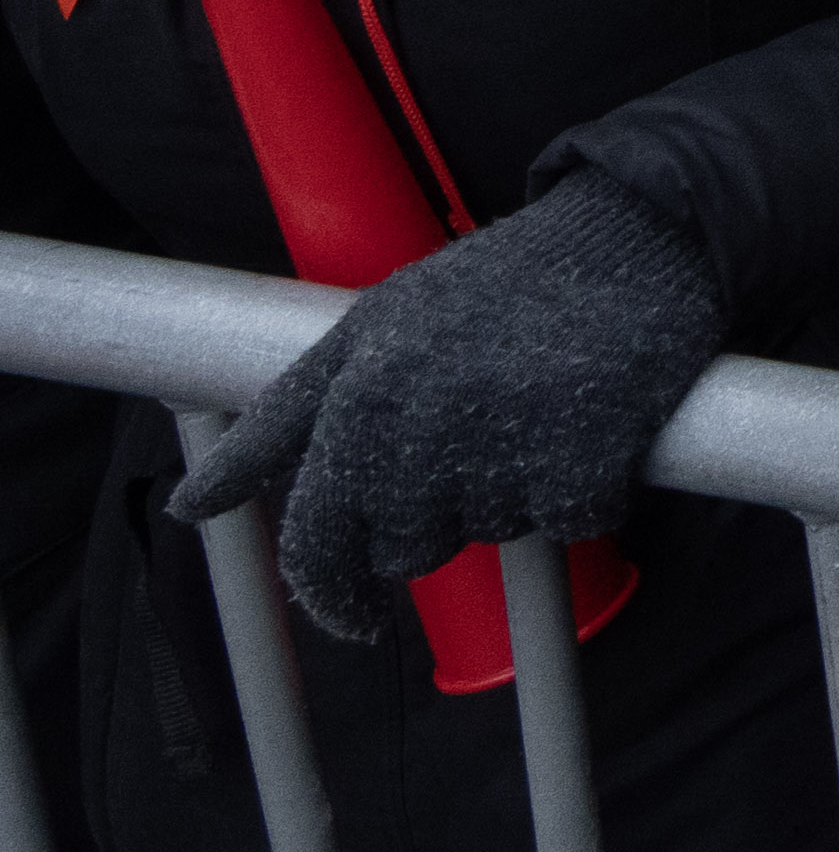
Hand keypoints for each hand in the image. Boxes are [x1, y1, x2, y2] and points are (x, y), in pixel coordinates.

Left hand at [172, 177, 725, 646]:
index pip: (317, 543)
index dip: (331, 595)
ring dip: (516, 496)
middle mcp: (423, 430)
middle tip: (480, 441)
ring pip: (494, 535)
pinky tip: (591, 427)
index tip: (357, 619)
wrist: (633, 232)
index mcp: (359, 401)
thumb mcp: (367, 333)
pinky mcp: (587, 456)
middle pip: (409, 551)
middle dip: (441, 518)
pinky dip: (587, 491)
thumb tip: (192, 505)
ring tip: (536, 413)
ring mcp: (505, 446)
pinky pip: (573, 522)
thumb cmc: (494, 286)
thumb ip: (279, 424)